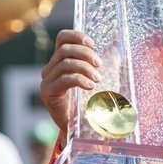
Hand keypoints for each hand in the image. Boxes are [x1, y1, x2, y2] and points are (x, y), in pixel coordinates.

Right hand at [38, 30, 101, 144]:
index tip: (92, 44)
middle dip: (85, 54)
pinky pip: (64, 79)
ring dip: (85, 68)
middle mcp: (50, 69)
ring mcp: (47, 81)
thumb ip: (102, 60)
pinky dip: (80, 79)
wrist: (81, 127)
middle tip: (99, 65)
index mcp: (60, 61)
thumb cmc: (90, 101)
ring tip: (97, 78)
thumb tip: (115, 43)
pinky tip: (90, 86)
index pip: (62, 38)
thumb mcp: (97, 75)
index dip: (77, 36)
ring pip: (65, 63)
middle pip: (64, 49)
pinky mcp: (48, 93)